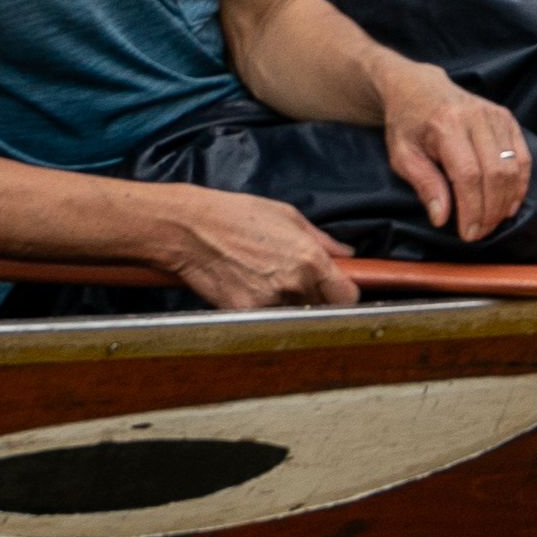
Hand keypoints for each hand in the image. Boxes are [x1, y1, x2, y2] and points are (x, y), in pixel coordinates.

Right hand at [137, 184, 361, 311]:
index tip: (339, 291)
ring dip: (292, 308)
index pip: (348, 297)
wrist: (188, 230)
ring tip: (271, 284)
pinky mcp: (244, 315)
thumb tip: (347, 255)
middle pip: (323, 310)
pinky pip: (266, 320)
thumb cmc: (236, 216)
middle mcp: (293, 285)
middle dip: (319, 300)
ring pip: (295, 318)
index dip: (345, 295)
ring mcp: (268, 303)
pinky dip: (265, 311)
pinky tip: (251, 290)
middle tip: (302, 284)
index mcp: (310, 260)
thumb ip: (323, 240)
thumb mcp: (288, 216)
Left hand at [379, 71, 532, 246]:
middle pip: (496, 172)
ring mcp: (496, 116)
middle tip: (480, 233)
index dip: (472, 208)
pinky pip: (523, 157)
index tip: (467, 234)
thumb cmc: (407, 124)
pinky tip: (509, 204)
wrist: (419, 88)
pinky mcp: (508, 119)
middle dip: (490, 210)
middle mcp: (477, 117)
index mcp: (447, 125)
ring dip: (506, 201)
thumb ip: (424, 185)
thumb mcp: (402, 155)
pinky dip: (520, 184)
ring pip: (514, 166)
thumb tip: (442, 218)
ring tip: (492, 222)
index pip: (468, 174)